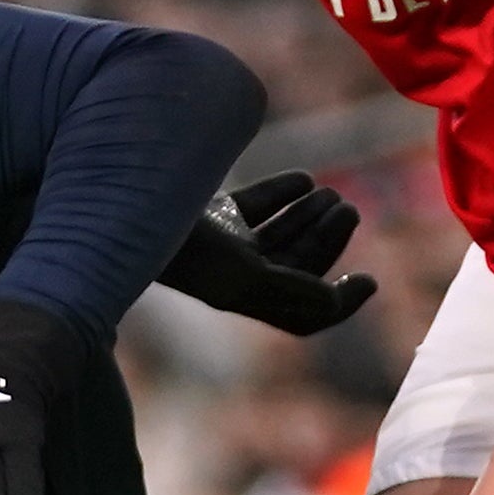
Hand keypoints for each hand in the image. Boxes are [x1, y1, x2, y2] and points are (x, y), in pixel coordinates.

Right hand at [156, 170, 376, 333]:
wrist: (123, 214)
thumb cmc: (182, 250)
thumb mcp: (243, 276)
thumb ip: (291, 291)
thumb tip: (335, 301)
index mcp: (245, 298)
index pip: (303, 314)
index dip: (339, 305)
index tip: (369, 280)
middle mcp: (236, 276)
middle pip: (297, 266)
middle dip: (327, 240)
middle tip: (349, 209)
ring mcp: (221, 244)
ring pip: (279, 236)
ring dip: (309, 216)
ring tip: (333, 194)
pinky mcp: (208, 214)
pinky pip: (253, 208)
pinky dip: (280, 194)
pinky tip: (302, 180)